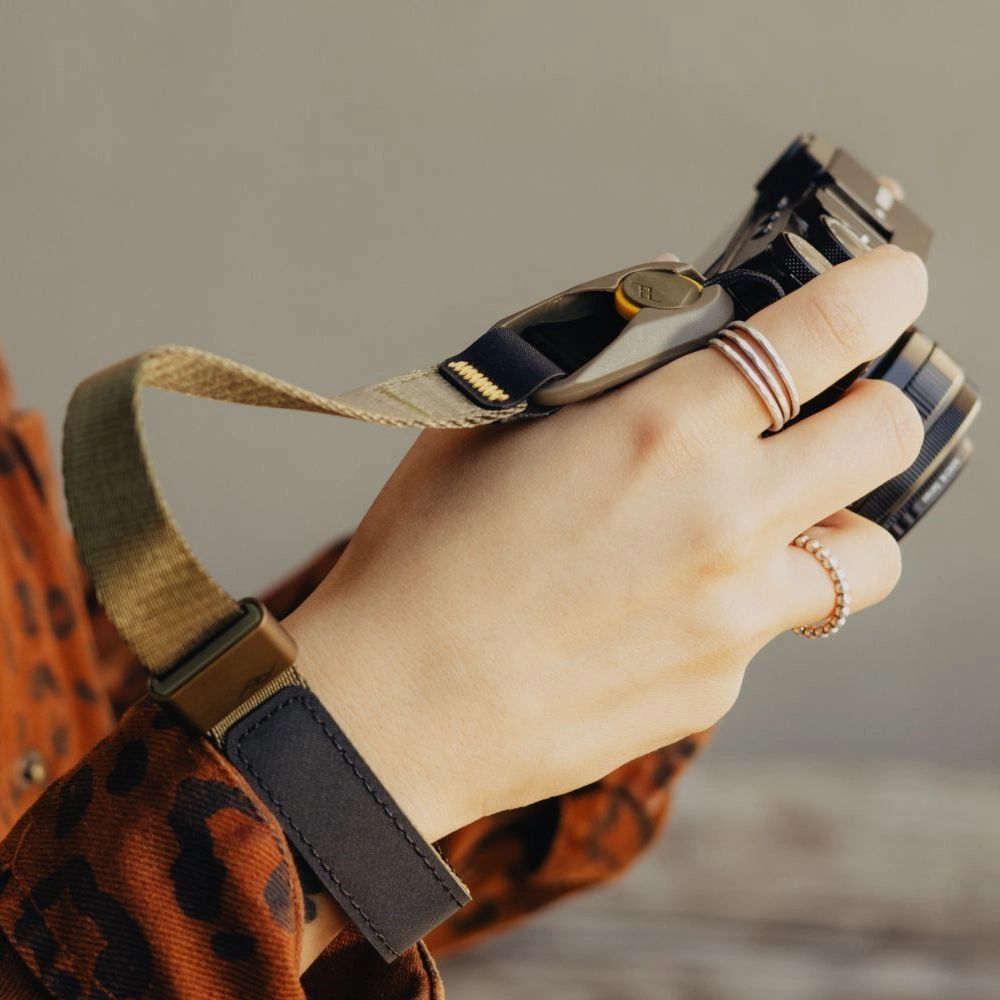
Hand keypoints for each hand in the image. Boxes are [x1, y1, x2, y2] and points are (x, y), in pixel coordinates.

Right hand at [287, 244, 925, 846]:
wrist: (396, 708)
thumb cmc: (424, 558)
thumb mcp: (491, 421)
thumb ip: (592, 361)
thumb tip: (665, 321)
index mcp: (664, 431)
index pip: (825, 333)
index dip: (879, 292)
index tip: (892, 286)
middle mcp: (724, 520)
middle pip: (886, 438)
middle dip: (874, 408)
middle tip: (831, 411)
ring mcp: (735, 616)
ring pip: (866, 556)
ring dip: (835, 522)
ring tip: (760, 524)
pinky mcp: (720, 687)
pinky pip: (775, 627)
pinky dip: (748, 601)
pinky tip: (663, 605)